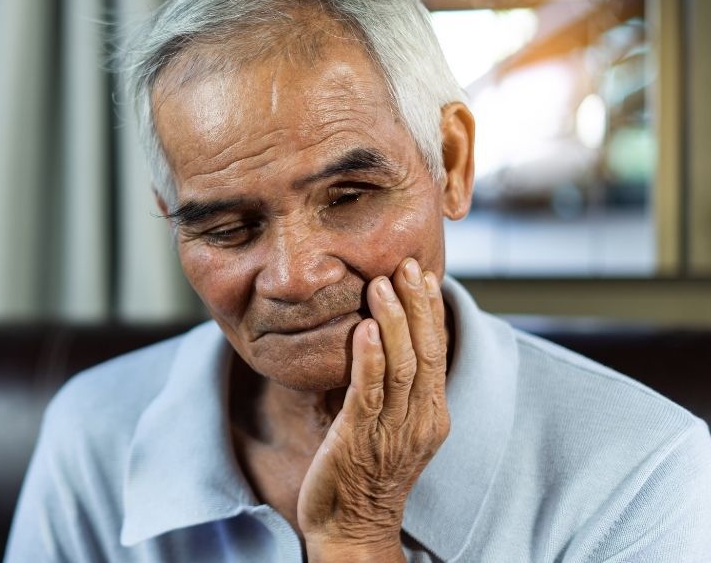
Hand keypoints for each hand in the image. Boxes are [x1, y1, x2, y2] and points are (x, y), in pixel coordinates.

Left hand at [297, 258, 449, 561]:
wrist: (352, 526)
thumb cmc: (364, 473)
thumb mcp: (388, 425)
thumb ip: (389, 387)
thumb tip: (375, 341)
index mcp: (431, 414)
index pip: (438, 352)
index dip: (430, 312)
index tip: (422, 274)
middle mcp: (420, 420)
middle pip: (427, 352)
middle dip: (418, 306)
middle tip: (407, 264)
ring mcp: (394, 430)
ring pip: (402, 366)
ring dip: (393, 322)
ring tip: (382, 285)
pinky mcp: (362, 438)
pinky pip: (370, 392)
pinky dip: (369, 357)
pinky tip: (363, 329)